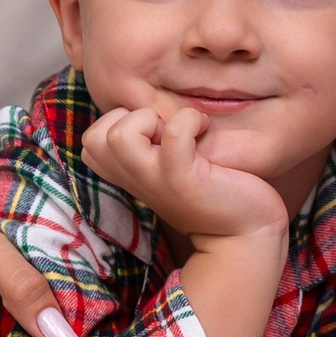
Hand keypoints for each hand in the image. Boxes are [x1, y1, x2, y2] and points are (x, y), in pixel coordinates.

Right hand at [80, 105, 287, 243]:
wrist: (245, 233)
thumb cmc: (212, 190)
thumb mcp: (169, 165)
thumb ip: (151, 144)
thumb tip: (149, 103)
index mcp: (129, 175)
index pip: (91, 140)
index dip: (120, 122)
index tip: (155, 132)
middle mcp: (135, 180)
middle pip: (94, 137)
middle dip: (130, 118)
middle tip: (165, 131)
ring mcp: (155, 181)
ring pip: (119, 135)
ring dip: (150, 119)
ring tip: (180, 132)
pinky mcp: (183, 180)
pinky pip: (175, 133)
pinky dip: (189, 120)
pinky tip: (204, 129)